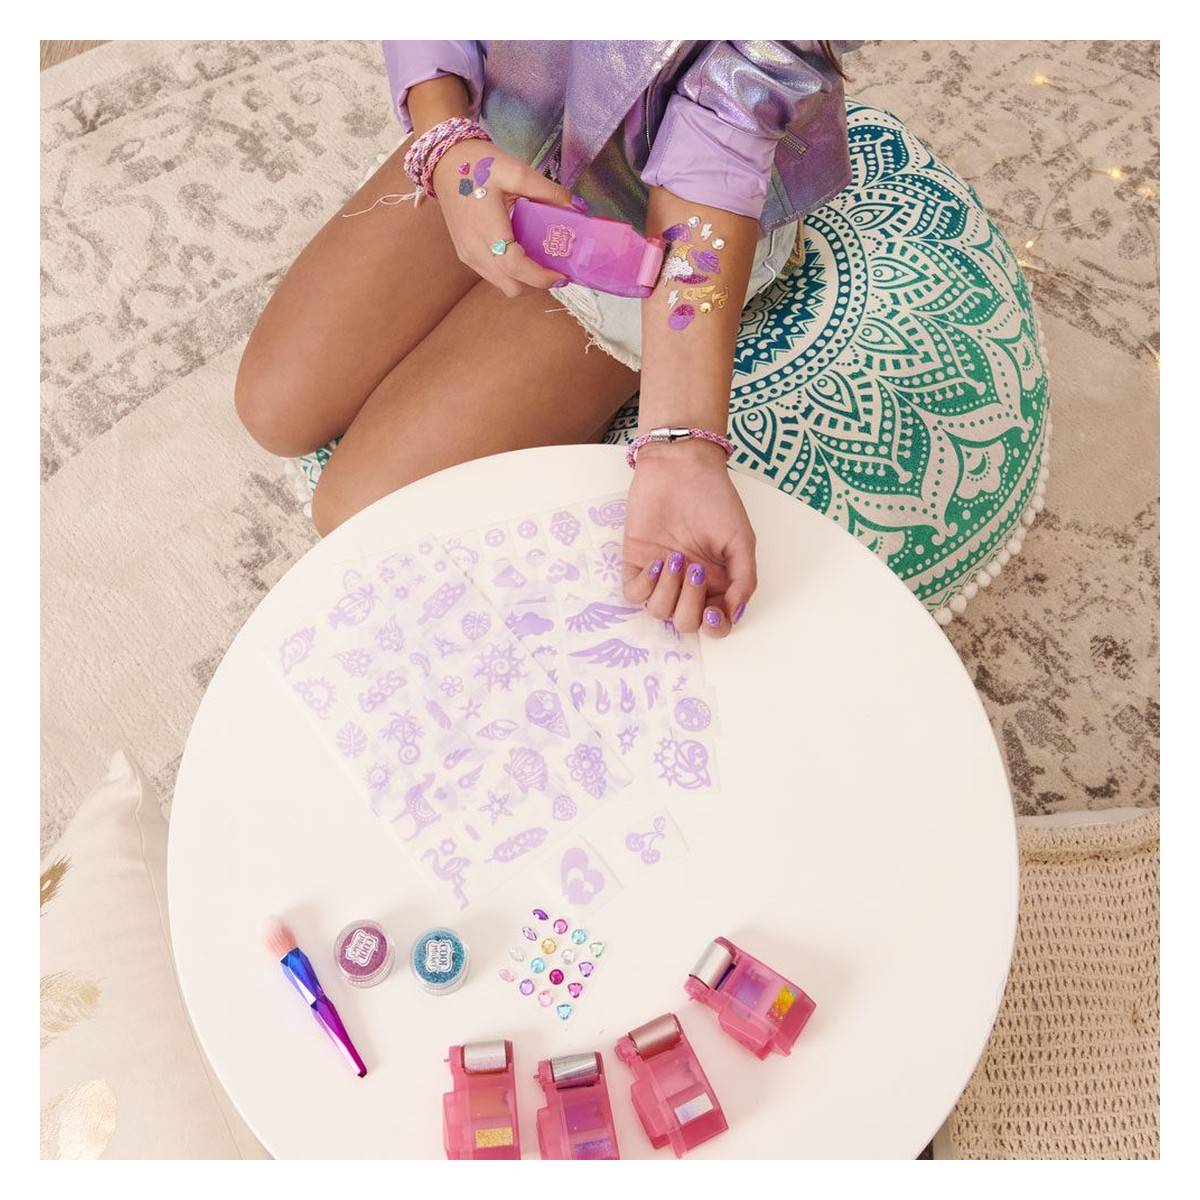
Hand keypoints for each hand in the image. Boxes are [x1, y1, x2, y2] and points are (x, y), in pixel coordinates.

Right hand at [431, 141, 571, 297]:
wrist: (443, 162)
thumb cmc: (478, 164)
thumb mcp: (515, 171)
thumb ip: (547, 191)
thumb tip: (577, 207)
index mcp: (487, 229)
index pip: (516, 267)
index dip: (541, 277)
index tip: (562, 274)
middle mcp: (475, 250)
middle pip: (512, 286)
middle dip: (535, 281)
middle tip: (552, 263)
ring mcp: (468, 255)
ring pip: (502, 284)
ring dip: (523, 278)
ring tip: (537, 256)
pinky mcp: (466, 254)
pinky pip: (493, 275)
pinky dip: (510, 272)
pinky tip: (519, 249)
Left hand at [621, 440, 756, 636]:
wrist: (681, 467)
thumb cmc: (714, 499)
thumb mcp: (741, 539)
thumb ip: (744, 579)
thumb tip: (736, 613)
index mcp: (717, 582)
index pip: (715, 624)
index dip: (714, 628)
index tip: (713, 612)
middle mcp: (688, 584)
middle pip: (686, 623)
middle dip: (690, 606)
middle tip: (695, 571)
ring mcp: (661, 576)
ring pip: (660, 612)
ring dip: (669, 591)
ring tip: (677, 558)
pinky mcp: (636, 563)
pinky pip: (635, 595)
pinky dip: (646, 586)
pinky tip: (657, 561)